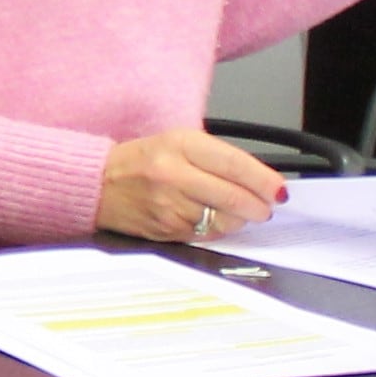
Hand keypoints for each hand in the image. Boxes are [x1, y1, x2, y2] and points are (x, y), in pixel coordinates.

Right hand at [96, 129, 287, 243]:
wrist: (96, 184)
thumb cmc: (140, 161)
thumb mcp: (177, 142)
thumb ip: (217, 157)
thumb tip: (259, 179)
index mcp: (179, 145)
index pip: (235, 164)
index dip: (264, 180)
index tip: (279, 189)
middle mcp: (173, 175)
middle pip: (234, 197)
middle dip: (259, 205)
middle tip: (266, 206)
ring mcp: (169, 206)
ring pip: (225, 220)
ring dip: (239, 219)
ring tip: (235, 211)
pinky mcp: (166, 230)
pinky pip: (207, 234)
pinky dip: (217, 228)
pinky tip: (210, 218)